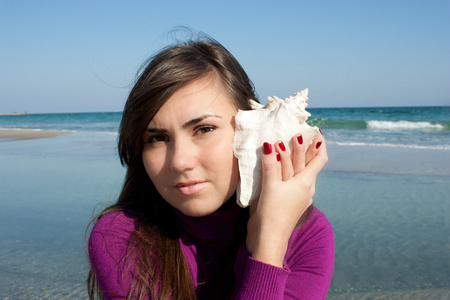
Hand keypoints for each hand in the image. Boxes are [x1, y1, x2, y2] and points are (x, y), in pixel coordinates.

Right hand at [246, 131, 327, 266]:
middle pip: (310, 164)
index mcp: (306, 183)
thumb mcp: (270, 186)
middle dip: (306, 147)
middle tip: (299, 133)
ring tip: (287, 146)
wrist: (269, 239)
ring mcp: (299, 196)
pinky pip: (293, 181)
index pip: (320, 159)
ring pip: (301, 172)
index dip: (320, 144)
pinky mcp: (291, 202)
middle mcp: (306, 188)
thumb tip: (270, 143)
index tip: (316, 131)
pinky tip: (279, 169)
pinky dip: (289, 170)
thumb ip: (271, 164)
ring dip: (296, 159)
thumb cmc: (272, 213)